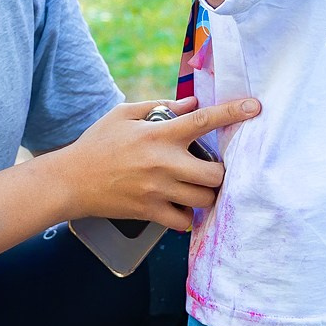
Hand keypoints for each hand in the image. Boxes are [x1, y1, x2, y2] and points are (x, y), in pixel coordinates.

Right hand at [58, 95, 260, 231]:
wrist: (71, 181)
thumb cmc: (97, 144)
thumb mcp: (124, 115)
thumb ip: (160, 106)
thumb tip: (193, 103)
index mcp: (159, 134)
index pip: (204, 120)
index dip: (233, 112)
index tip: (255, 107)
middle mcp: (163, 163)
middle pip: (216, 173)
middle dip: (221, 172)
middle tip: (212, 169)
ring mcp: (158, 191)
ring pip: (205, 199)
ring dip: (207, 193)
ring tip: (197, 187)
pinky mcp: (150, 212)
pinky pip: (185, 221)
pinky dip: (188, 216)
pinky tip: (182, 207)